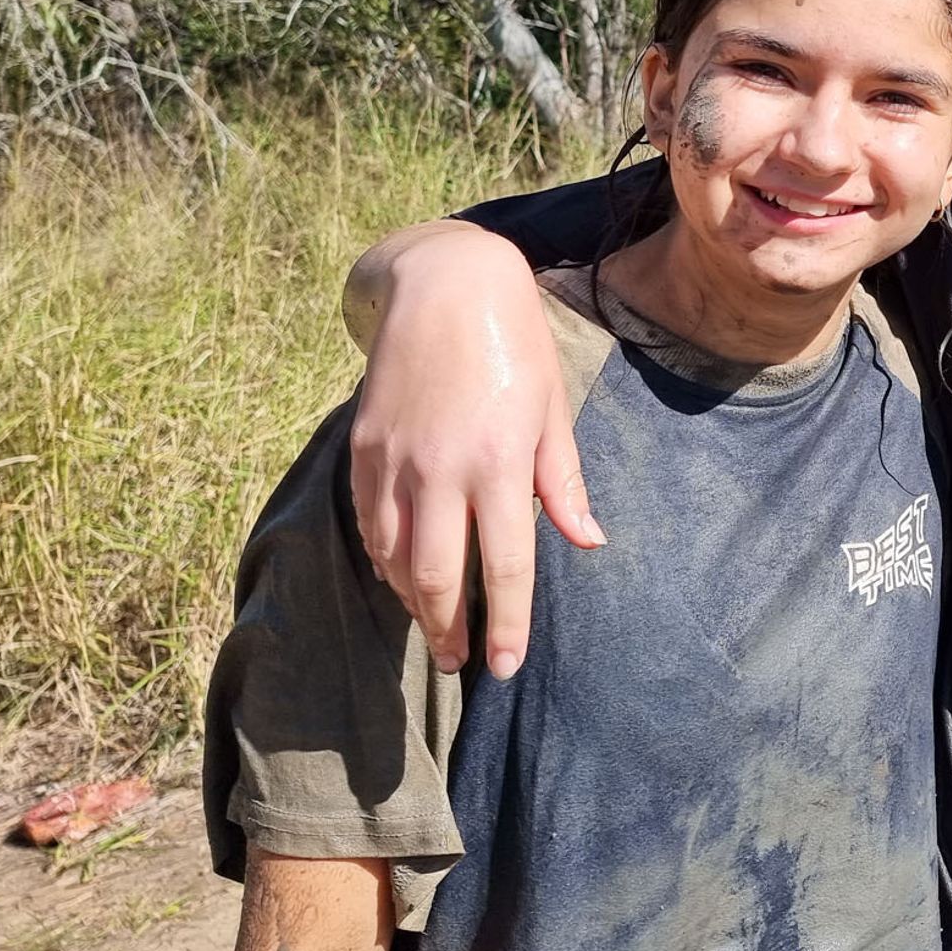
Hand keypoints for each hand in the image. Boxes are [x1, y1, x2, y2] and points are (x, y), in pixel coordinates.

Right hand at [346, 225, 594, 677]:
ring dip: (412, 602)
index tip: (505, 664)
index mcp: (499, 461)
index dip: (505, 622)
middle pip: (437, 575)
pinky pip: (367, 521)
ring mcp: (394, 460)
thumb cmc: (514, 345)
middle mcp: (441, 469)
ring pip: (393, 557)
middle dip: (449, 628)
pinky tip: (398, 577)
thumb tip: (588, 542)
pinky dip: (382, 558)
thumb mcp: (552, 409)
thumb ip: (563, 483)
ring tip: (434, 627)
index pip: (503, 564)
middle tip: (461, 662)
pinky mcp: (362, 447)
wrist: (444, 285)